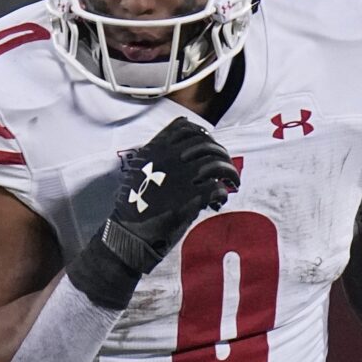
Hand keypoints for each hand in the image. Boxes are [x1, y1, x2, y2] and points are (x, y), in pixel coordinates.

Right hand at [65, 117, 239, 308]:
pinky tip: (219, 202)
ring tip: (232, 183)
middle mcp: (169, 158)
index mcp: (154, 150)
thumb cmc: (133, 206)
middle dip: (222, 154)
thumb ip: (157, 160)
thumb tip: (184, 158)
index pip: (184, 128)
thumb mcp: (138, 173)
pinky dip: (223, 194)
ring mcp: (181, 177)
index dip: (202, 135)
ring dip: (229, 172)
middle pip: (207, 144)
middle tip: (226, 168)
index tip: (209, 145)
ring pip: (218, 164)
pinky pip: (217, 189)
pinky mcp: (191, 197)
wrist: (128, 233)